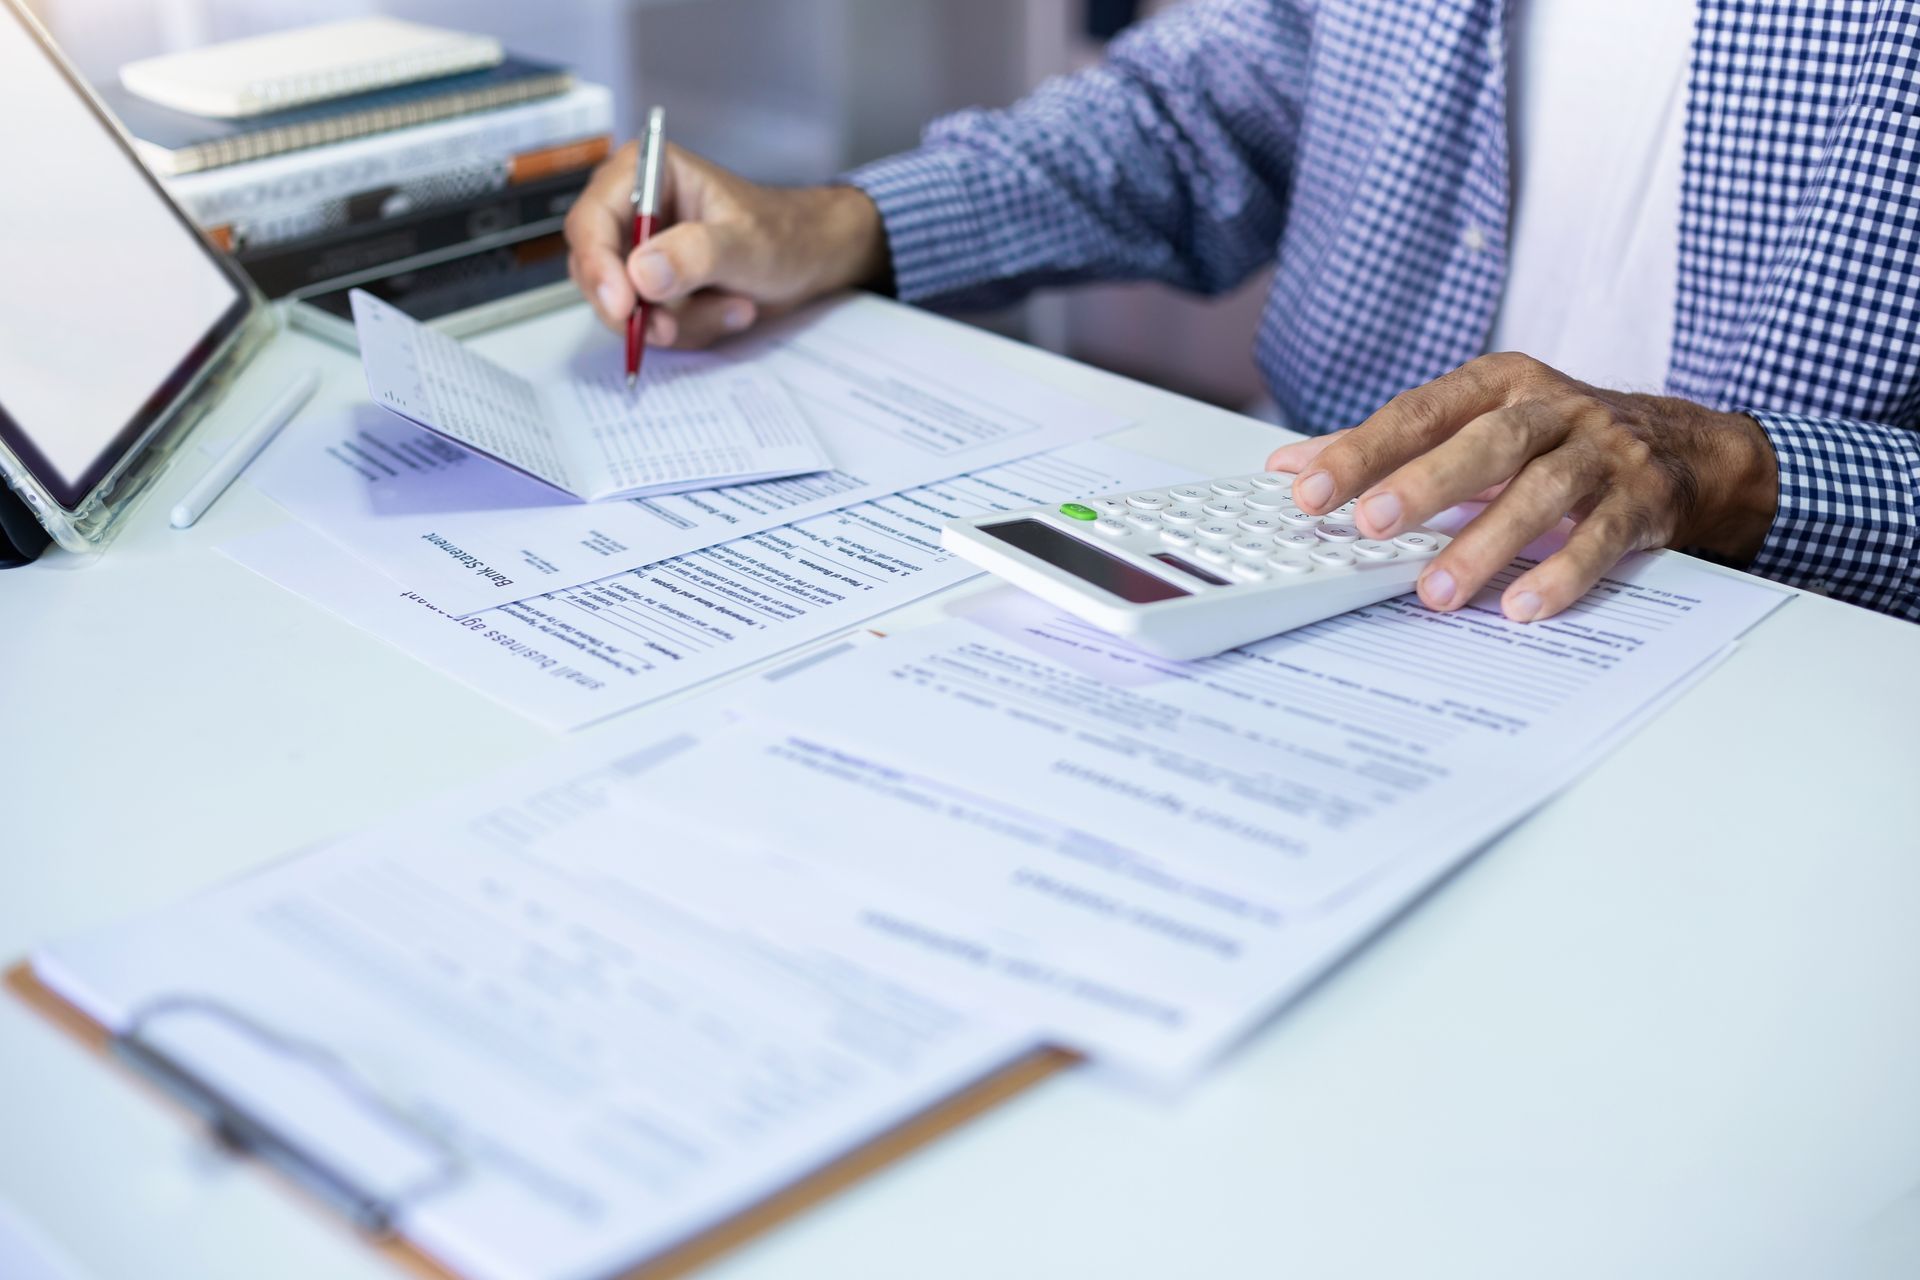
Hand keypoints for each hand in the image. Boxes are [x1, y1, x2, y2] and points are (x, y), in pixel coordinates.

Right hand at [564, 141, 890, 347]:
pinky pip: (650, 325)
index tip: (624, 307)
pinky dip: (692, 329)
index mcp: (644, 172)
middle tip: (673, 327)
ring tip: (735, 305)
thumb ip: (696, 254)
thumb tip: (642, 273)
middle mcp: (632, 209)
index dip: (598, 267)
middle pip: (596, 270)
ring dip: (681, 321)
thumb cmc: (784, 234)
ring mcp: (640, 251)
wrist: (811, 258)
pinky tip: (731, 308)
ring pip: (625, 308)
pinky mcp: (654, 287)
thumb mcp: (745, 243)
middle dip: (639, 308)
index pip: (591, 221)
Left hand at [1264, 353, 1779, 621]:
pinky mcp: (1643, 500)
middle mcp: (1553, 410)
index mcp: (1499, 385)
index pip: (1421, 411)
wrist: (1688, 447)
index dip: (1364, 450)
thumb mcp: (1474, 426)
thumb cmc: (1557, 438)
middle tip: (1369, 526)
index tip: (1310, 490)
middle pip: (1487, 441)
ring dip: (1487, 541)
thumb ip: (1386, 447)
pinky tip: (1524, 605)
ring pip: (1543, 491)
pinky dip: (1563, 572)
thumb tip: (1290, 465)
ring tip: (1438, 590)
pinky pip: (1602, 537)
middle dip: (1424, 483)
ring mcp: (1603, 453)